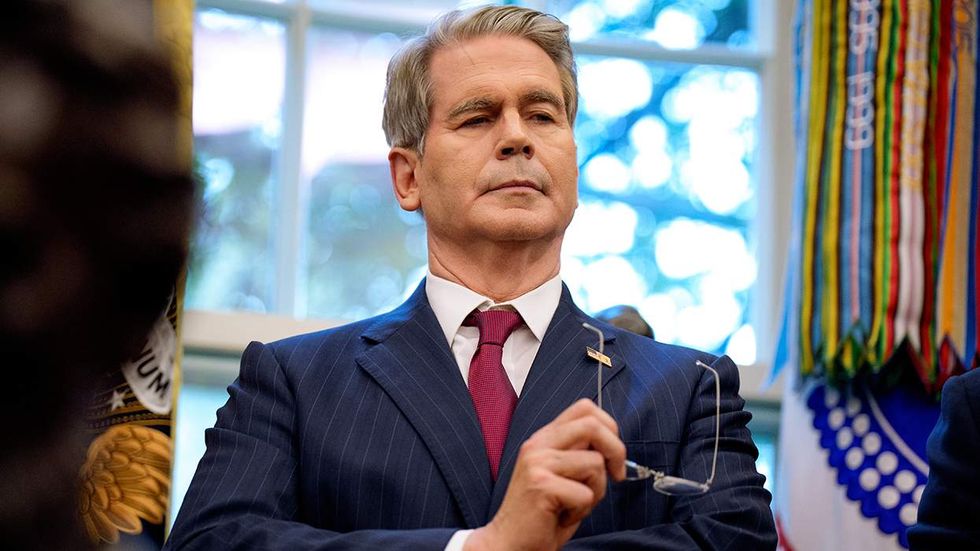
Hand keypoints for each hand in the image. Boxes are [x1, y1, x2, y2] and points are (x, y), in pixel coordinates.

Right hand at [465, 399, 626, 550]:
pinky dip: (582, 510)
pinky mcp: (541, 485)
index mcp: (544, 438)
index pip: (584, 408)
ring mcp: (537, 463)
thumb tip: (613, 446)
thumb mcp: (561, 474)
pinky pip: (586, 494)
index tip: (613, 455)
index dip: (609, 427)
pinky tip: (562, 516)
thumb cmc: (542, 513)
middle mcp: (538, 445)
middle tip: (617, 476)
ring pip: (595, 463)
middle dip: (616, 451)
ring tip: (574, 504)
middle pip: (592, 425)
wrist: (510, 542)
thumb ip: (579, 453)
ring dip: (596, 491)